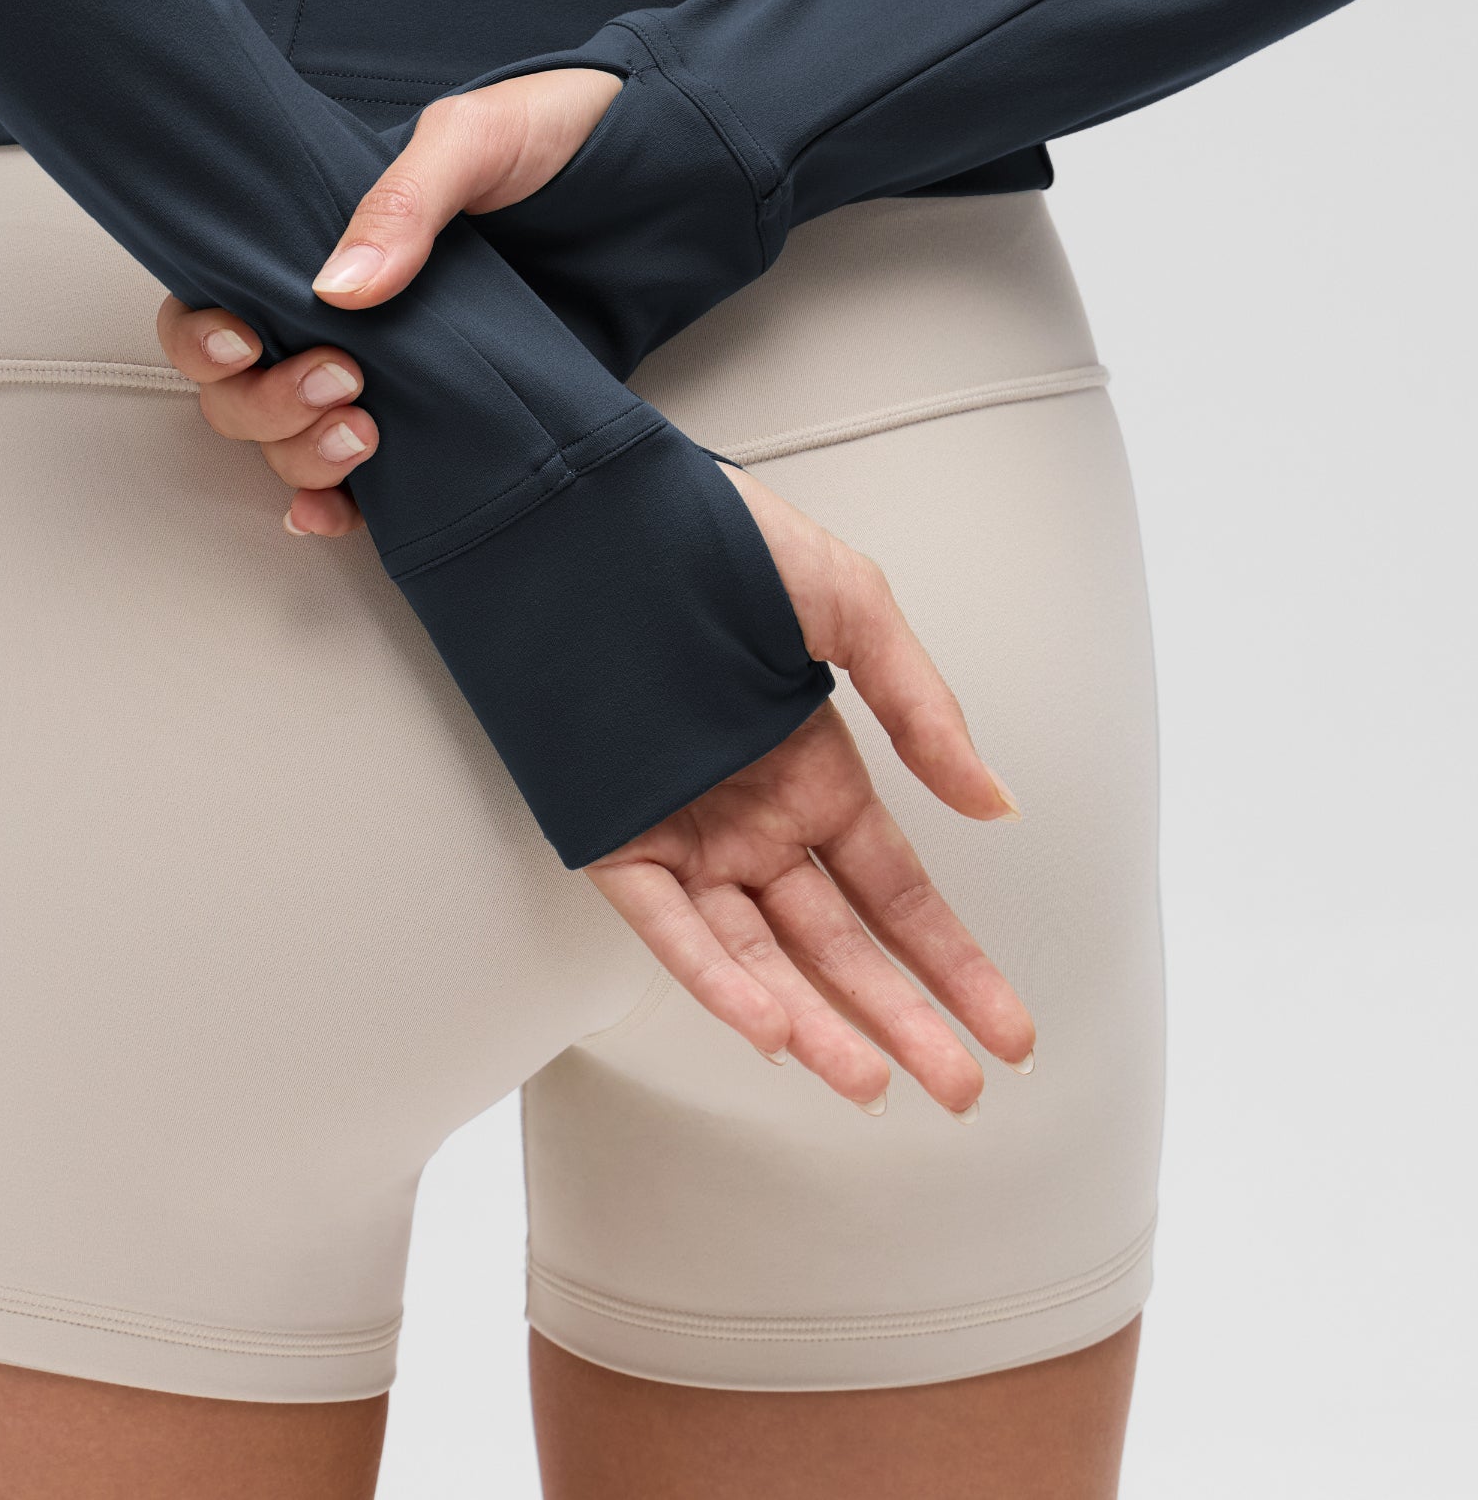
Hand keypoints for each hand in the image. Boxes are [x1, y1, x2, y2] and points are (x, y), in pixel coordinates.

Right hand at [154, 67, 620, 535]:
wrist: (664, 184)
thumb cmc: (555, 139)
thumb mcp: (471, 141)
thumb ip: (404, 205)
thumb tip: (338, 289)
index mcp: (322, 241)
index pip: (220, 301)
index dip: (205, 336)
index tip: (248, 341)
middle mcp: (345, 317)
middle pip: (243, 389)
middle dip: (268, 404)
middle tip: (343, 381)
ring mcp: (396, 374)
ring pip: (293, 442)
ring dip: (304, 456)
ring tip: (366, 438)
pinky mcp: (452, 421)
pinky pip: (371, 486)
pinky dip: (339, 507)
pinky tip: (344, 512)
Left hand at [588, 464, 1033, 1115]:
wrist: (588, 504)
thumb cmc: (717, 536)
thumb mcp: (847, 602)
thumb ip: (921, 707)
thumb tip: (996, 803)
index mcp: (814, 773)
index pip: (897, 895)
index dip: (953, 964)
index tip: (1009, 1032)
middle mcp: (753, 821)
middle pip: (839, 944)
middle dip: (903, 1020)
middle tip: (961, 1092)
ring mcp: (684, 833)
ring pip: (758, 955)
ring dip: (816, 1022)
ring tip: (875, 1084)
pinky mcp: (612, 834)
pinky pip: (669, 925)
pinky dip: (717, 976)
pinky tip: (772, 1024)